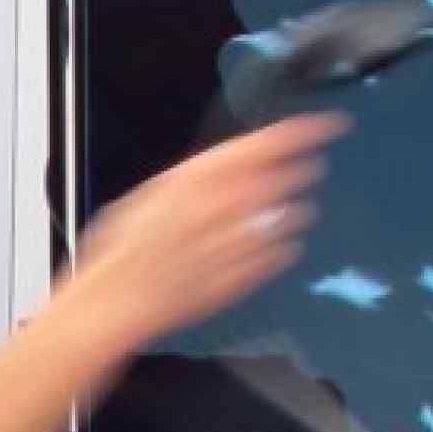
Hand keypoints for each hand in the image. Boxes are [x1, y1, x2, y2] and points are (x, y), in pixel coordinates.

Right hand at [50, 112, 345, 361]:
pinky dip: (281, 251)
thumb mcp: (149, 198)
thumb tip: (226, 168)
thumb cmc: (118, 250)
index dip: (295, 136)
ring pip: (279, 222)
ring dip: (292, 213)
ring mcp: (228, 248)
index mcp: (190, 184)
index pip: (255, 150)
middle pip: (275, 183)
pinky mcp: (234, 281)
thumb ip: (191, 183)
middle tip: (313, 166)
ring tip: (298, 208)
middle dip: (298, 172)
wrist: (108, 305)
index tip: (324, 126)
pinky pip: (271, 261)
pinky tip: (286, 246)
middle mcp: (216, 211)